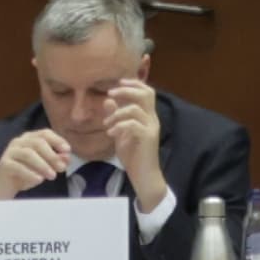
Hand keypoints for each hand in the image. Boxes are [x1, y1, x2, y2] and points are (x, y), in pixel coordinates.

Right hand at [0, 129, 76, 197]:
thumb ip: (55, 161)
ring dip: (43, 165)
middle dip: (52, 155)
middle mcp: (19, 142)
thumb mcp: (43, 168)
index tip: (68, 150)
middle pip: (37, 142)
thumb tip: (66, 157)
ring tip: (52, 176)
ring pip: (28, 154)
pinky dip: (30, 173)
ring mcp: (10, 152)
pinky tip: (39, 180)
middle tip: (62, 168)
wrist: (3, 187)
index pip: (45, 133)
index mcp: (30, 139)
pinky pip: (18, 167)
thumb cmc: (25, 174)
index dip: (57, 140)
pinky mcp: (4, 164)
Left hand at [107, 81, 166, 207]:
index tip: (118, 83)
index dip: (134, 83)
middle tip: (110, 93)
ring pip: (135, 109)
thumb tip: (108, 100)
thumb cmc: (133, 155)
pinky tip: (111, 133)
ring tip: (107, 124)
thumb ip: (116, 117)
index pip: (147, 92)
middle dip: (126, 90)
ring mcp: (151, 128)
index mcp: (148, 116)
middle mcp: (152, 119)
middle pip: (145, 94)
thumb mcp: (120, 133)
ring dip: (117, 113)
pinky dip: (119, 126)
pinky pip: (133, 124)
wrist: (144, 176)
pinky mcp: (148, 138)